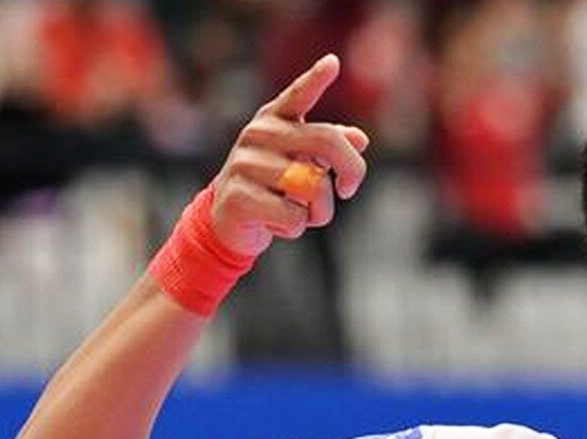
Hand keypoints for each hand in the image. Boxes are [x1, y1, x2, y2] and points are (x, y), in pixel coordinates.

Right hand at [208, 54, 369, 258]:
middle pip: (326, 141)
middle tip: (348, 190)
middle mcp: (258, 134)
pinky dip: (296, 227)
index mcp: (273, 120)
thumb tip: (359, 138)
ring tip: (300, 212)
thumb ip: (328, 148)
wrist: (227, 220)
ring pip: (313, 187)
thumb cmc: (272, 187)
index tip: (332, 63)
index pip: (297, 95)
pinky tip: (276, 223)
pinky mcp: (240, 197)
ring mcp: (245, 164)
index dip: (315, 79)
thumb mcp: (300, 163)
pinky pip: (293, 216)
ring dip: (319, 210)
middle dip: (352, 169)